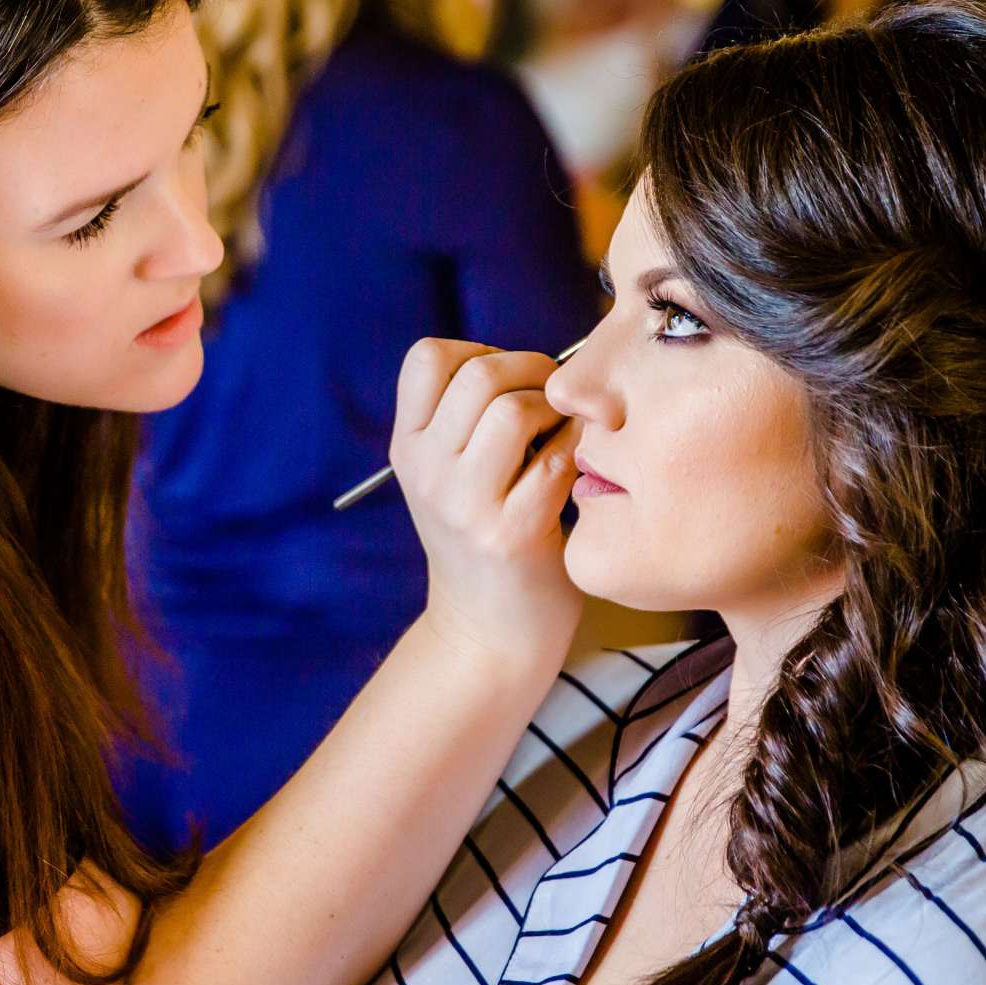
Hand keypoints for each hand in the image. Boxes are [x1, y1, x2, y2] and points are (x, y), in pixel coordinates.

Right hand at [388, 339, 582, 676]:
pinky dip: (577, 452)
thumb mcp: (449, 476)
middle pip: (479, 374)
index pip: (427, 358)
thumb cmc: (486, 537)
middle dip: (532, 372)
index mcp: (408, 447)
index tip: (507, 380)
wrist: (488, 633)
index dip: (478, 351)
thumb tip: (540, 364)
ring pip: (514, 410)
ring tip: (562, 437)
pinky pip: (556, 459)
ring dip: (555, 412)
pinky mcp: (510, 533)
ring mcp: (464, 504)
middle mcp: (427, 471)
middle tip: (553, 403)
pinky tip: (576, 470)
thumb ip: (470, 419)